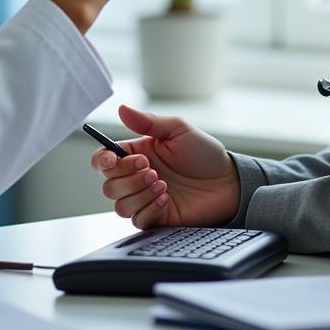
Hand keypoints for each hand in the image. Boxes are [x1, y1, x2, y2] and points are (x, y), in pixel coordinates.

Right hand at [90, 104, 240, 229]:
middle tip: (152, 169)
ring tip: (164, 184)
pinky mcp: (156, 218)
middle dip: (128, 178)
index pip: (104, 160)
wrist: (227, 182)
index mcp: (137, 153)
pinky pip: (137, 221)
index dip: (102, 161)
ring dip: (139, 193)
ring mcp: (145, 199)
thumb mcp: (178, 129)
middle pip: (108, 185)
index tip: (114, 159)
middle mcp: (136, 178)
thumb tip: (121, 109)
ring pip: (119, 205)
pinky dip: (149, 209)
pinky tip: (166, 199)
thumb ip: (148, 121)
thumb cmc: (204, 153)